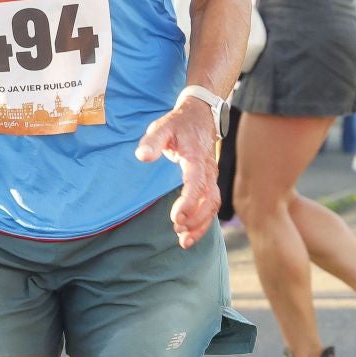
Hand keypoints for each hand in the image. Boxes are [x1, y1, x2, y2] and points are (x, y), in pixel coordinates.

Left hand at [135, 96, 220, 248]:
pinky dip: (203, 222)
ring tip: (184, 240)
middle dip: (195, 217)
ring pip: (213, 205)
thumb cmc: (178, 124)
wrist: (200, 116)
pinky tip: (189, 235)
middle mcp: (208, 170)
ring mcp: (211, 177)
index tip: (176, 217)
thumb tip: (142, 157)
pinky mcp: (210, 183)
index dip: (189, 201)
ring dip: (201, 225)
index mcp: (196, 157)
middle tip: (177, 229)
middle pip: (209, 199)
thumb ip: (152, 141)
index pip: (196, 182)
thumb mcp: (162, 126)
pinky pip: (211, 205)